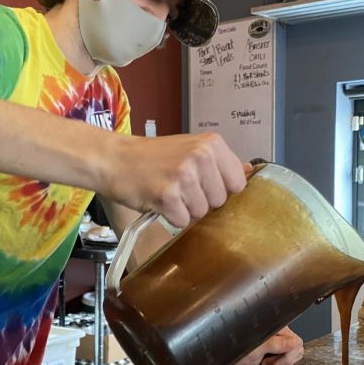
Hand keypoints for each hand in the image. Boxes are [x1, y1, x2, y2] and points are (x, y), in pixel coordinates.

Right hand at [101, 132, 245, 227]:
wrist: (114, 159)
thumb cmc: (152, 157)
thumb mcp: (190, 149)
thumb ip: (219, 162)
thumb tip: (249, 171)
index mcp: (212, 144)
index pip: (238, 184)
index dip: (220, 189)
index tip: (201, 183)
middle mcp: (201, 157)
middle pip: (220, 201)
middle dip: (201, 201)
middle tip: (178, 186)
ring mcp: (185, 176)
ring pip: (201, 213)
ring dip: (184, 209)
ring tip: (167, 192)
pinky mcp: (168, 195)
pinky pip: (182, 221)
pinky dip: (170, 217)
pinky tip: (158, 200)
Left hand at [229, 326, 303, 364]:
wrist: (223, 356)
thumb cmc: (234, 349)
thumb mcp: (256, 348)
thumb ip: (276, 344)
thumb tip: (294, 343)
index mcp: (276, 326)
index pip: (296, 342)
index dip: (287, 356)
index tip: (273, 363)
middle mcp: (278, 331)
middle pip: (297, 348)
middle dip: (285, 359)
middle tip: (267, 363)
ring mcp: (276, 339)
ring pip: (293, 352)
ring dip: (282, 362)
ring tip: (265, 363)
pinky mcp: (273, 348)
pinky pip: (286, 356)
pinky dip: (279, 363)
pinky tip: (266, 363)